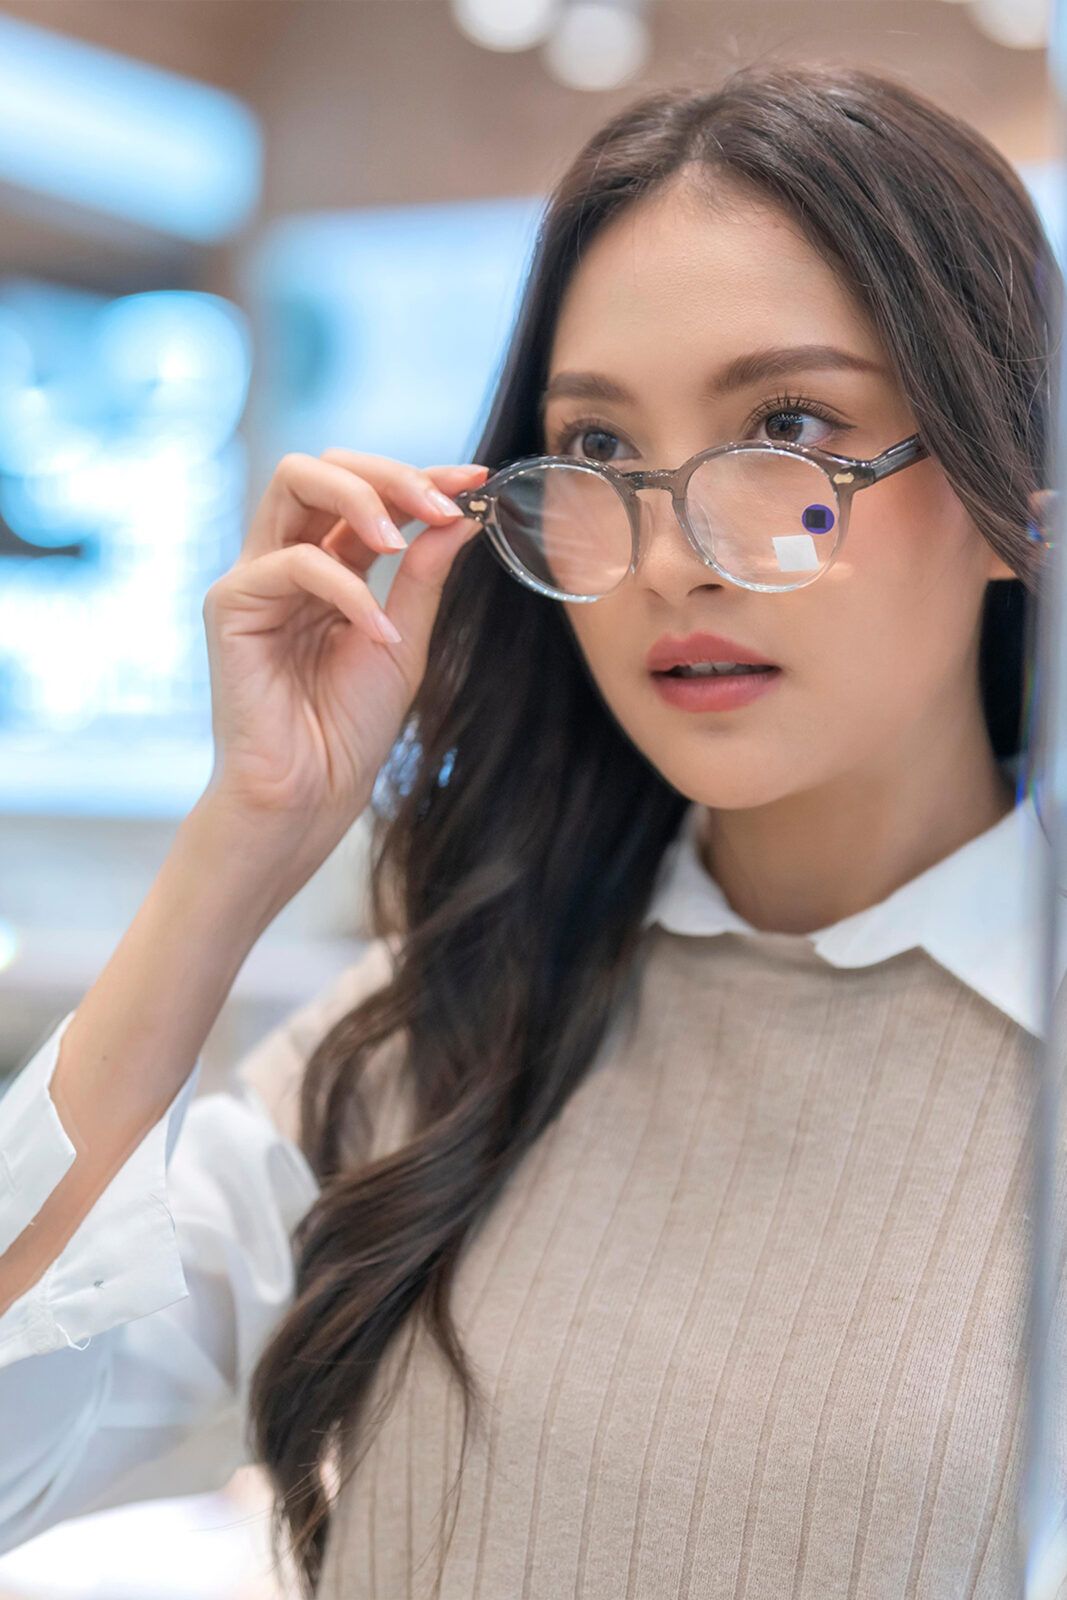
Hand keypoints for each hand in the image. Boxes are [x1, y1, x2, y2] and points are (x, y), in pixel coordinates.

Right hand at [199, 447, 488, 855]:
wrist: (311, 794)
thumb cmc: (350, 728)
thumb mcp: (405, 641)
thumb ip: (424, 576)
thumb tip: (461, 512)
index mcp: (329, 565)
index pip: (367, 492)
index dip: (420, 477)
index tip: (476, 480)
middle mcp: (287, 559)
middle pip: (323, 465)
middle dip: (390, 473)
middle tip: (442, 505)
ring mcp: (255, 576)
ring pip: (294, 481)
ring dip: (363, 498)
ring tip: (408, 541)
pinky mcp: (231, 605)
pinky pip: (294, 562)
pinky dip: (347, 591)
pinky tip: (377, 634)